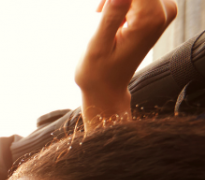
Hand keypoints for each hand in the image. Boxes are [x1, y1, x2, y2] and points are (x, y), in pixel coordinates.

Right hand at [76, 0, 177, 126]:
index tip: (101, 10)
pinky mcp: (160, 11)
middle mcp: (164, 12)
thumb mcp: (98, 45)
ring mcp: (165, 11)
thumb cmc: (98, 71)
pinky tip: (114, 18)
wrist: (107, 87)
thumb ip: (112, 15)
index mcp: (150, 18)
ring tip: (103, 15)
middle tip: (99, 11)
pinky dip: (123, 2)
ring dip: (117, 1)